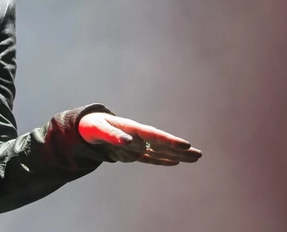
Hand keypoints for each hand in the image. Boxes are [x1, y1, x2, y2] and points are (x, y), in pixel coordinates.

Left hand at [78, 112, 202, 165]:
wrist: (87, 127)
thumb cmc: (92, 125)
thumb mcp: (98, 129)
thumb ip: (112, 135)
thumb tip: (128, 141)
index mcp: (131, 128)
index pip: (153, 135)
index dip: (169, 140)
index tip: (185, 145)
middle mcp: (138, 136)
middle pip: (162, 144)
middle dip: (180, 149)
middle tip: (199, 154)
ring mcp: (137, 144)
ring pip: (161, 151)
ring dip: (177, 155)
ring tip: (196, 157)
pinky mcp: (133, 153)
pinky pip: (150, 158)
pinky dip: (163, 160)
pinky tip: (177, 162)